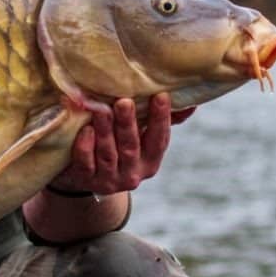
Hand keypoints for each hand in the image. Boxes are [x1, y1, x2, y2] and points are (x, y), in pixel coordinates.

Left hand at [50, 93, 194, 194]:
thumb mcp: (139, 138)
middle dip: (127, 123)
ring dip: (105, 132)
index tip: (160, 95)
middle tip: (123, 101)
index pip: (159, 140)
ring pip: (108, 154)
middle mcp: (132, 175)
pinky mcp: (86, 181)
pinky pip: (85, 164)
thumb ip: (160, 122)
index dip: (160, 119)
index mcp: (150, 162)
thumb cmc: (117, 147)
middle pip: (131, 147)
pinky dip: (85, 147)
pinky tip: (85, 130)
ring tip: (101, 110)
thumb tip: (191, 105)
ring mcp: (109, 181)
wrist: (84, 177)